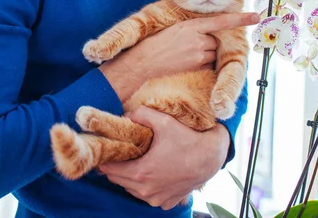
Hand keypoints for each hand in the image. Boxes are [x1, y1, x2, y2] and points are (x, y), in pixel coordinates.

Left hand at [98, 106, 229, 209]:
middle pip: (117, 180)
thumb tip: (126, 115)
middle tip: (123, 153)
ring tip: (139, 161)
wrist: (211, 157)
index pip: (109, 170)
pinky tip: (153, 172)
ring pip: (131, 189)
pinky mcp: (166, 203)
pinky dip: (146, 186)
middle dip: (117, 167)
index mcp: (141, 173)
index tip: (109, 150)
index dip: (107, 159)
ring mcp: (156, 199)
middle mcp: (146, 190)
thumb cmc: (188, 139)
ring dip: (131, 177)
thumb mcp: (163, 121)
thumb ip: (140, 114)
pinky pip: (147, 196)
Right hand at [100, 12, 259, 101]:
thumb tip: (204, 33)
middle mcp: (199, 37)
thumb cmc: (157, 43)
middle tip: (189, 46)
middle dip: (209, 43)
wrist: (145, 60)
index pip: (221, 20)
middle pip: (216, 40)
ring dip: (205, 54)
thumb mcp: (174, 28)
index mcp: (192, 24)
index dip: (240, 19)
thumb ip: (192, 28)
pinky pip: (207, 64)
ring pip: (213, 52)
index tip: (256, 16)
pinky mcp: (196, 64)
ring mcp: (199, 52)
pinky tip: (185, 62)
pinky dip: (200, 63)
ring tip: (184, 54)